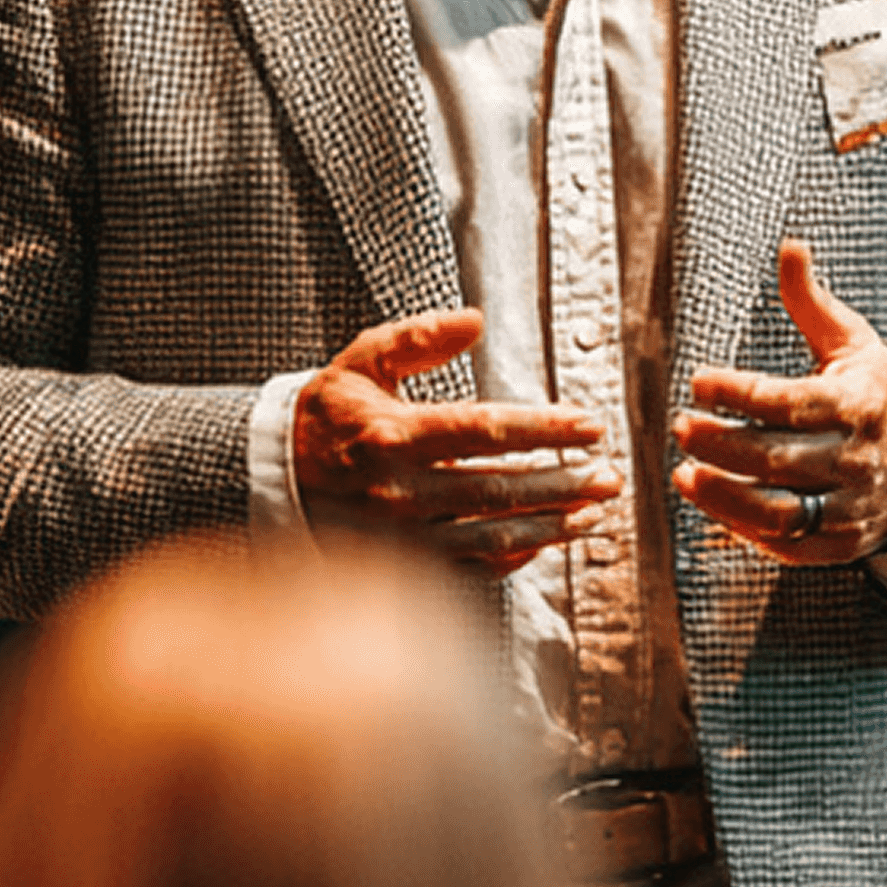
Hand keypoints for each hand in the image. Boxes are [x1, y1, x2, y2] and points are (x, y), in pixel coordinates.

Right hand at [293, 308, 623, 576]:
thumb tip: (476, 320)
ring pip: (492, 533)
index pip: (485, 430)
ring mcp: (403, 536)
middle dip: (564, 482)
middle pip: (500, 488)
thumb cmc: (328, 412)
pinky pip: (469, 566)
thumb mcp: (365, 358)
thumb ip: (420, 338)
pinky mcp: (402, 565)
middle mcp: (400, 491)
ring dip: (550, 524)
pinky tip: (545, 541)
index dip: (544, 429)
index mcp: (394, 434)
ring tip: (593, 512)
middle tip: (611, 476)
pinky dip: (512, 556)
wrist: (275, 475)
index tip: (590, 426)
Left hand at [672, 240, 886, 565]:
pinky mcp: (839, 542)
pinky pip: (789, 544)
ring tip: (684, 474)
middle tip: (680, 427)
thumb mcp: (853, 342)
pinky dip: (746, 530)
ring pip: (781, 509)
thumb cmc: (874, 395)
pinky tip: (712, 504)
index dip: (739, 393)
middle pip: (779, 458)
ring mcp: (849, 507)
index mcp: (857, 404)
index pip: (790, 402)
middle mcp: (855, 460)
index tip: (697, 382)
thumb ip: (811, 301)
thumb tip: (790, 247)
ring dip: (725, 496)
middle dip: (723, 445)